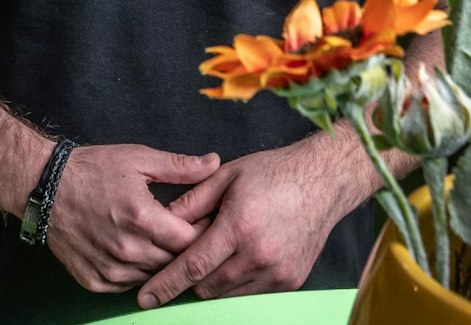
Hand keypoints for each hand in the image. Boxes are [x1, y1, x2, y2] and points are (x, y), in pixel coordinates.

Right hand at [45, 144, 218, 292]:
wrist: (45, 187)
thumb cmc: (92, 170)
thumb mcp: (138, 159)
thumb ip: (180, 166)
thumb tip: (214, 163)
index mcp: (142, 217)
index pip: (191, 241)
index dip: (204, 232)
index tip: (206, 222)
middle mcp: (127, 249)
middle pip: (175, 263)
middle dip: (185, 249)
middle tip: (186, 232)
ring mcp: (109, 268)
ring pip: (153, 276)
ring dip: (162, 262)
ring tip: (161, 241)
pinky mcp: (94, 280)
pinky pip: (128, 286)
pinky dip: (137, 272)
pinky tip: (137, 252)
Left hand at [137, 143, 354, 307]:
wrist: (324, 182)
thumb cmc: (274, 173)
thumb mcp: (227, 176)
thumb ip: (192, 201)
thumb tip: (161, 220)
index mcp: (240, 225)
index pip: (193, 266)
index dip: (166, 284)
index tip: (146, 298)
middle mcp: (259, 254)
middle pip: (207, 287)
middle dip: (189, 281)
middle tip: (183, 263)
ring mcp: (277, 272)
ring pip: (227, 295)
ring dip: (213, 283)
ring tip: (215, 256)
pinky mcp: (290, 281)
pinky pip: (250, 294)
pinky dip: (236, 283)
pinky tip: (237, 260)